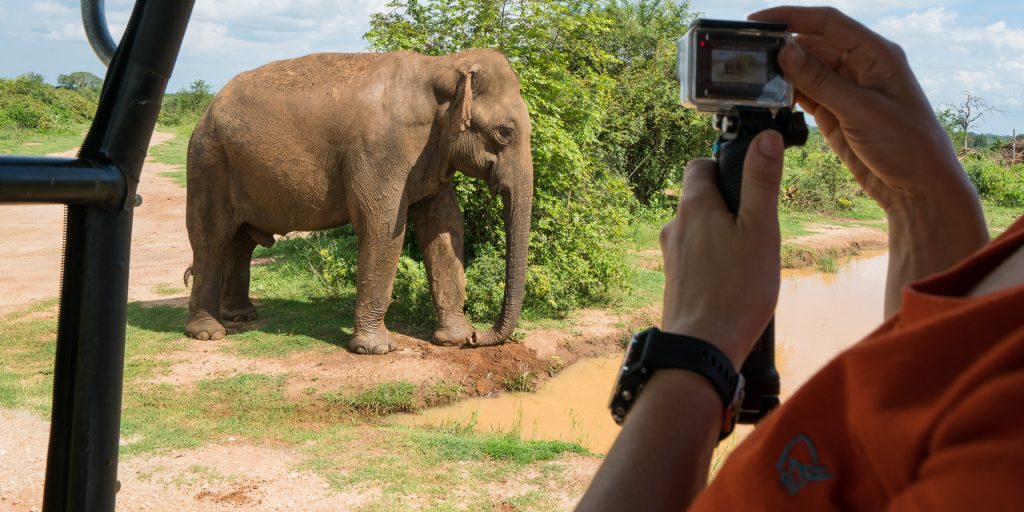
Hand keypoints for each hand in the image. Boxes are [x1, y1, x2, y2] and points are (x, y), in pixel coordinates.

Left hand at [660, 130, 784, 367]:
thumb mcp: (760, 230)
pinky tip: (733, 281)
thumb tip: (765, 138)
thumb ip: (761, 183)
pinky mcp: (673, 280)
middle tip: (757, 227)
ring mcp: (671, 254)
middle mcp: (675, 226)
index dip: (725, 167)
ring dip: (722, 235)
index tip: (750, 183)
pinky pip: (696, 257)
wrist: (701, 347)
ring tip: (749, 259)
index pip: (701, 164)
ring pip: (699, 229)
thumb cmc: (736, 291)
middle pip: (701, 198)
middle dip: (728, 204)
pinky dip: (713, 260)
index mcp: (694, 206)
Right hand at [749, 7, 977, 213]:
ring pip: (806, 71)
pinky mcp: (835, 114)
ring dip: (782, 74)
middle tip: (747, 55)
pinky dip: (787, 95)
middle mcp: (860, 67)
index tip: (757, 21)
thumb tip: (785, 51)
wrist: (918, 189)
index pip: (828, 22)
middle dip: (781, 48)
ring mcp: (847, 91)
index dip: (791, 16)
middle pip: (813, 45)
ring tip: (751, 78)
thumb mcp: (861, 110)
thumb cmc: (907, 145)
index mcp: (875, 54)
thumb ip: (821, 81)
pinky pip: (806, 96)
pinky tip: (768, 98)